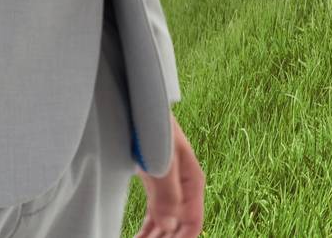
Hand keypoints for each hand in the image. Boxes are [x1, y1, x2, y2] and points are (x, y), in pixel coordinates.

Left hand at [134, 113, 204, 237]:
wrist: (138, 106)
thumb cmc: (153, 127)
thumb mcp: (162, 161)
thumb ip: (167, 194)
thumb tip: (170, 227)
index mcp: (191, 183)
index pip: (193, 224)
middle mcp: (182, 189)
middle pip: (178, 228)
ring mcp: (167, 188)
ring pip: (165, 225)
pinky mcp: (153, 186)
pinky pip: (152, 217)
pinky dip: (146, 232)